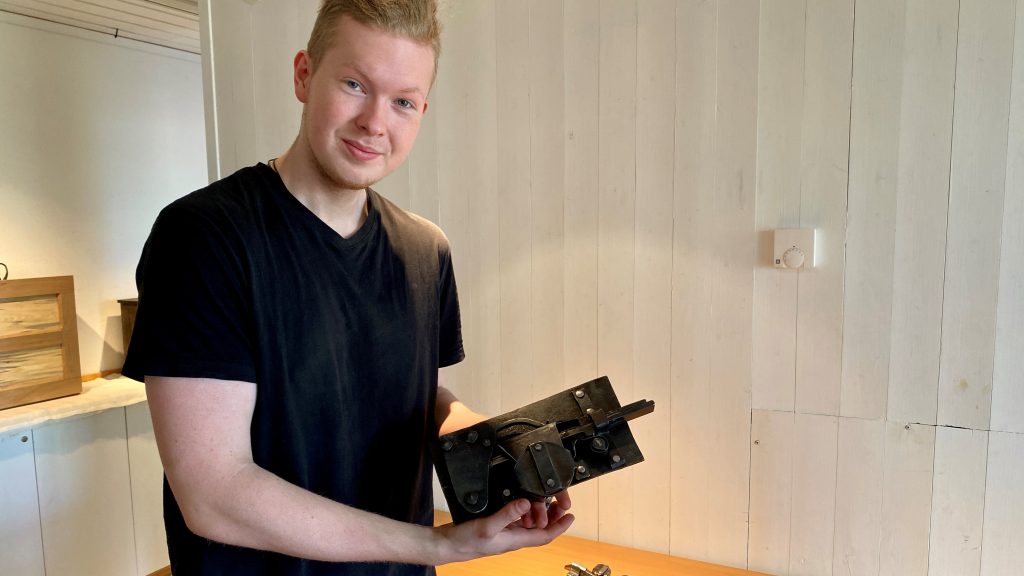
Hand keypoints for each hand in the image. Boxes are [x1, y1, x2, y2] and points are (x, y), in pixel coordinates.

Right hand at [434, 497, 574, 563]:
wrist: (448, 545)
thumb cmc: (466, 541)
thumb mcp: (488, 526)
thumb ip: (508, 514)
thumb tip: (527, 503)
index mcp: (515, 540)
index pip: (545, 535)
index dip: (560, 526)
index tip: (571, 516)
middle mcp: (513, 537)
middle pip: (540, 528)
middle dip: (552, 515)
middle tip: (559, 500)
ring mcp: (505, 532)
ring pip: (529, 522)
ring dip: (538, 511)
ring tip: (542, 497)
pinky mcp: (497, 526)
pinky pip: (517, 518)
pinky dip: (523, 509)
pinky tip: (521, 499)